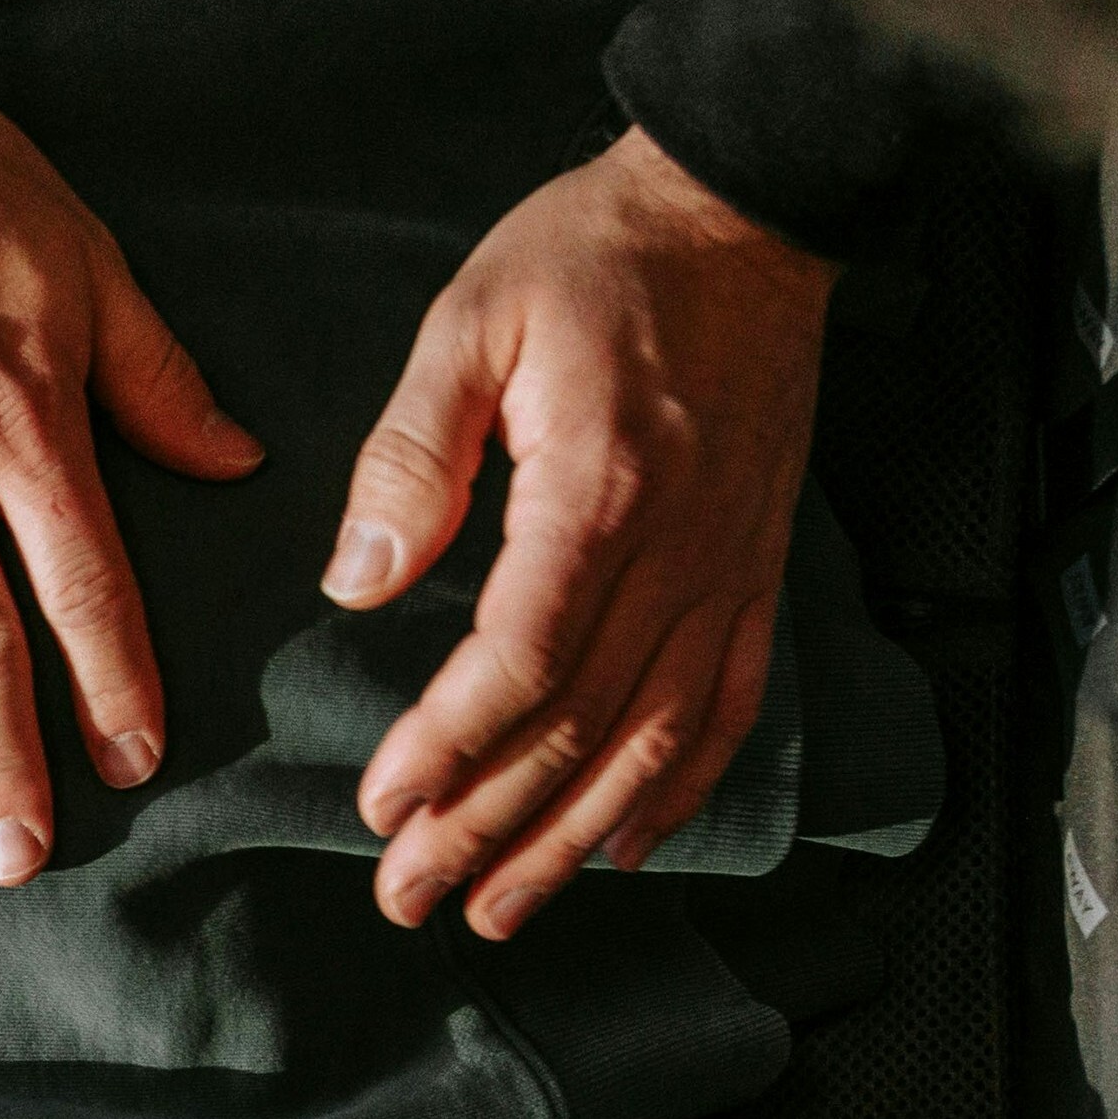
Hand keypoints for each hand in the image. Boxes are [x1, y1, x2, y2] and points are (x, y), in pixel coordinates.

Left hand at [330, 124, 836, 935]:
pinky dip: (682, 789)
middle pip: (580, 727)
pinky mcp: (761, 568)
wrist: (745, 210)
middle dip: (489, 827)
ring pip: (656, 742)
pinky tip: (626, 845)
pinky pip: (732, 705)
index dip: (449, 747)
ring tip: (500, 908)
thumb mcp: (472, 321)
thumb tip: (356, 579)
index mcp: (597, 491)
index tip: (383, 804)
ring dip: (573, 840)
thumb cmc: (596, 255)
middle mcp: (678, 550)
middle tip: (409, 896)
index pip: (520, 659)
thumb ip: (411, 456)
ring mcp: (732, 567)